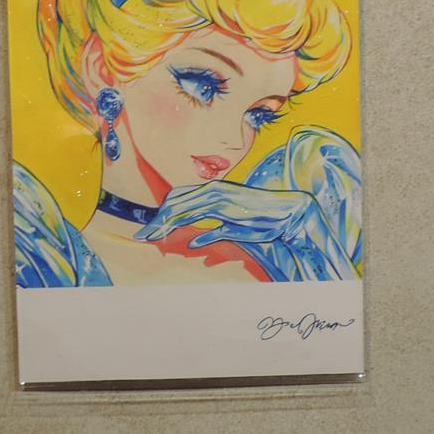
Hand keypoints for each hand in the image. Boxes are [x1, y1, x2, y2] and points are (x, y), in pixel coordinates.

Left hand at [133, 179, 354, 280]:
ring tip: (152, 237)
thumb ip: (213, 232)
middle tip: (143, 237)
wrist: (290, 213)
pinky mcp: (231, 210)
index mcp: (213, 193)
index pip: (178, 199)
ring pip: (184, 207)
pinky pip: (205, 218)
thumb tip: (194, 242)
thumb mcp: (232, 228)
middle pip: (175, 202)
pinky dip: (193, 229)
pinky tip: (184, 241)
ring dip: (166, 223)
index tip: (148, 232)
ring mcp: (221, 199)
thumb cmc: (263, 220)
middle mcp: (214, 191)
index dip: (161, 215)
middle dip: (157, 220)